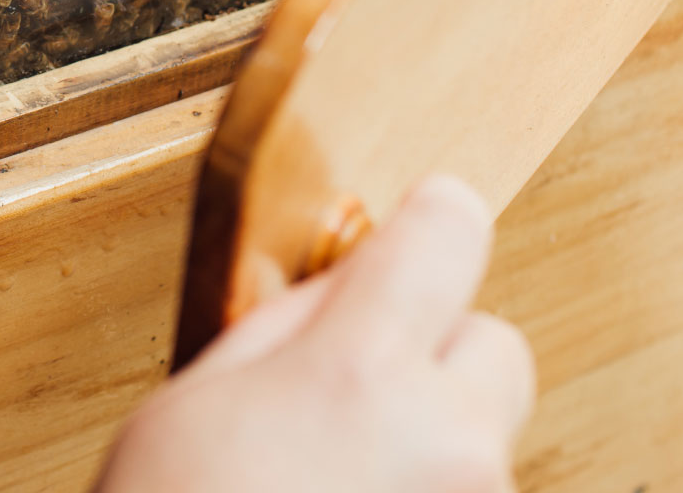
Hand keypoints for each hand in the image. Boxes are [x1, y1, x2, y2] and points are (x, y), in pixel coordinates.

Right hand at [97, 175, 533, 492]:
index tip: (421, 230)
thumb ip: (280, 330)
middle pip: (495, 344)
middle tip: (361, 399)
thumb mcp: (187, 410)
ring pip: (482, 446)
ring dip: (430, 456)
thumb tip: (341, 284)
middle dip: (438, 357)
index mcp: (360, 375)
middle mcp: (447, 443)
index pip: (448, 234)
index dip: (430, 226)